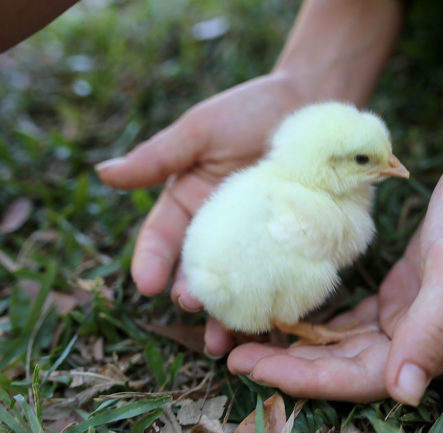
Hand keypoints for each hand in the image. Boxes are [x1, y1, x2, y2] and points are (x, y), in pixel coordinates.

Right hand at [96, 73, 305, 353]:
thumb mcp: (201, 131)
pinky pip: (284, 276)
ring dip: (231, 310)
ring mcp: (260, 240)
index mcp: (191, 203)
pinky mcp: (296, 244)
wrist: (315, 107)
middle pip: (201, 269)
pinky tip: (274, 317)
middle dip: (192, 292)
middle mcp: (223, 228)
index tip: (146, 283)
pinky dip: (278, 298)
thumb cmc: (251, 109)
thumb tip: (104, 173)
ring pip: (241, 282)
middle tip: (190, 306)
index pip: (163, 239)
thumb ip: (159, 156)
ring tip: (226, 337)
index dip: (152, 261)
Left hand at [227, 143, 442, 403]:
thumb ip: (433, 330)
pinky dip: (321, 325)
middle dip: (291, 365)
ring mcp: (411, 318)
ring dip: (301, 347)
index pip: (362, 378)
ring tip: (253, 339)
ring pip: (345, 347)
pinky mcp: (401, 295)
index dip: (306, 378)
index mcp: (441, 346)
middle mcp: (423, 342)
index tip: (255, 368)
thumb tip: (405, 394)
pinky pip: (353, 322)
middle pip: (345, 367)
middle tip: (235, 355)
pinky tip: (292, 321)